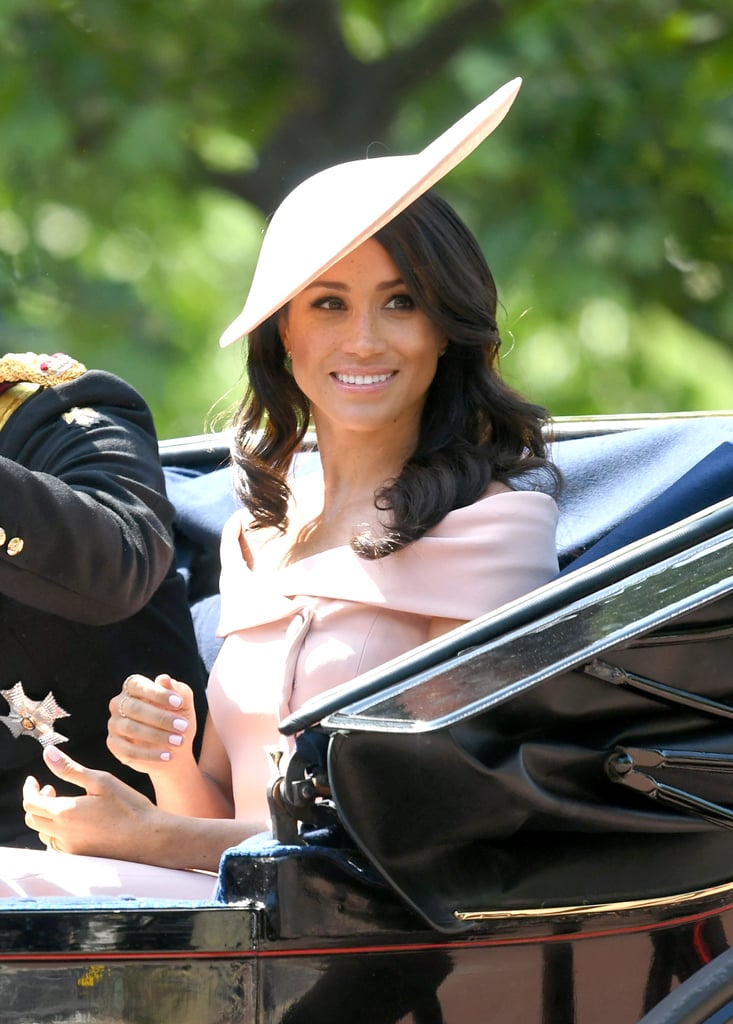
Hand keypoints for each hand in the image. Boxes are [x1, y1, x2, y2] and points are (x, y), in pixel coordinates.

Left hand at [23, 746, 158, 859]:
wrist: (149, 838)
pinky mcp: (81, 858)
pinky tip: (75, 823)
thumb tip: (47, 753)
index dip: (29, 789)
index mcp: (66, 813)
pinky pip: (57, 846)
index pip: (31, 802)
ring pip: (44, 834)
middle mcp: (63, 835)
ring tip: (65, 804)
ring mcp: (71, 849)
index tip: (34, 780)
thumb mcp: (101, 781)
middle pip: (33, 819)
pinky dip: (57, 832)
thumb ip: (70, 769)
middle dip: (37, 802)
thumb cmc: (129, 807)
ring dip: (47, 818)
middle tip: (52, 789)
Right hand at [108, 673, 196, 775]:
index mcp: (133, 687)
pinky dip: (150, 754)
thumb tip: (164, 679)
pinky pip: (129, 750)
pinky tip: (167, 756)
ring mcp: (114, 724)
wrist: (176, 750)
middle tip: (183, 726)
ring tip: (179, 741)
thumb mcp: (184, 705)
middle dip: (161, 717)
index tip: (178, 703)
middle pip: (134, 708)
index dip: (157, 693)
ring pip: (131, 729)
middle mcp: (119, 704)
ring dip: (157, 735)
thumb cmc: (178, 720)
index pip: (138, 685)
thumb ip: (178, 690)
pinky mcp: (114, 745)